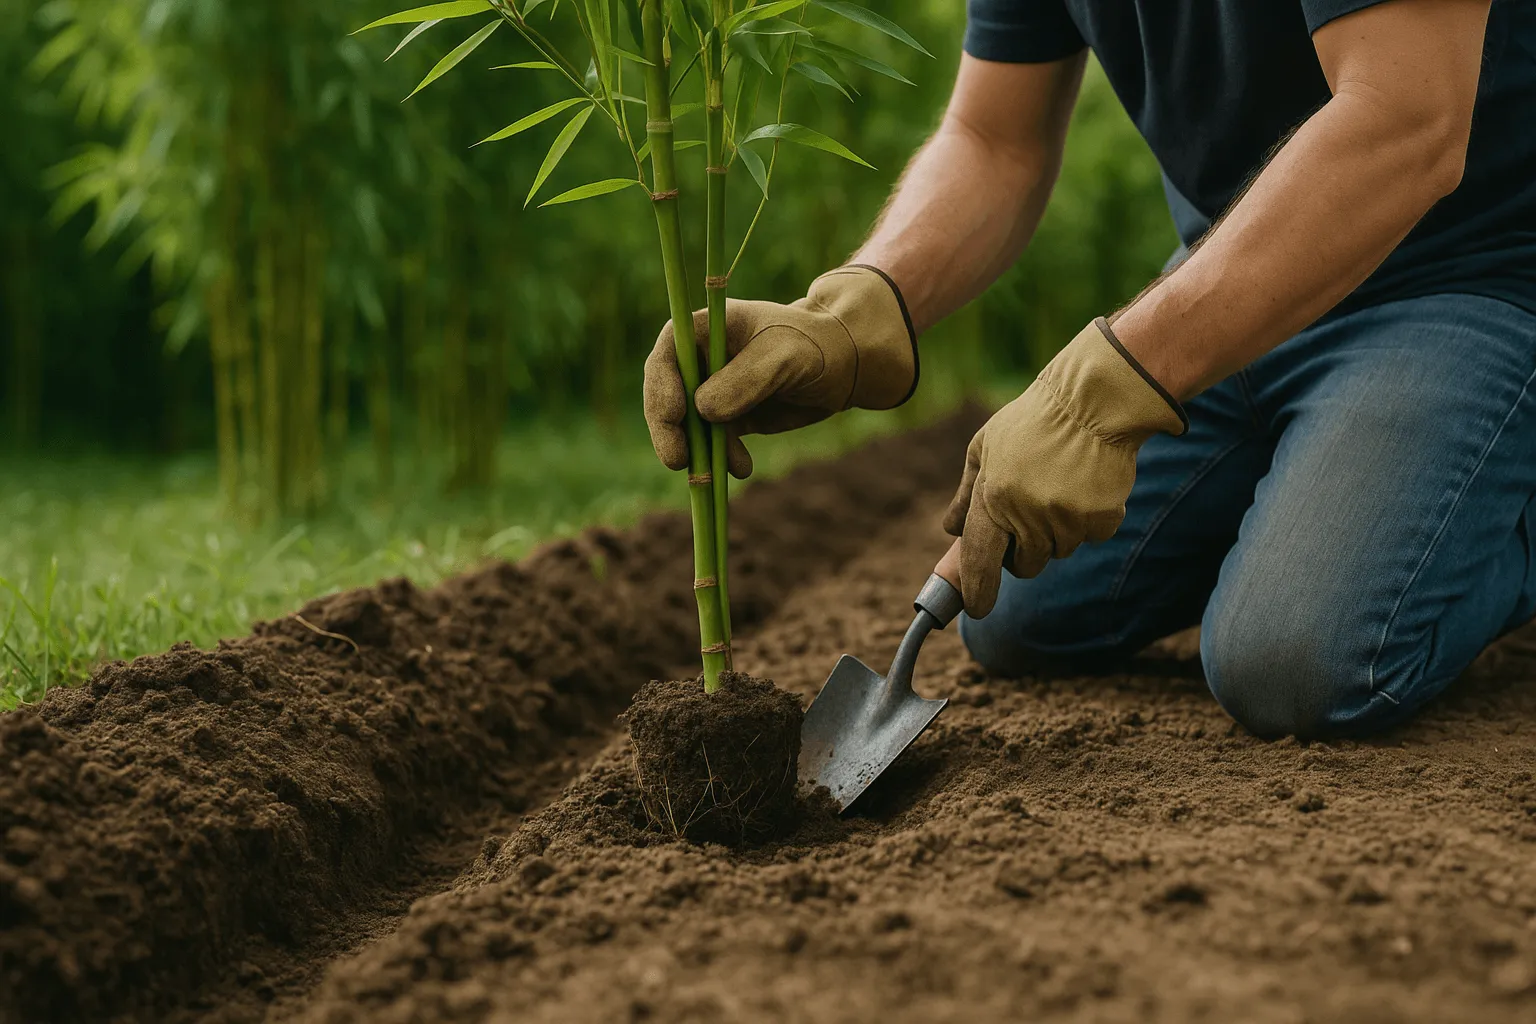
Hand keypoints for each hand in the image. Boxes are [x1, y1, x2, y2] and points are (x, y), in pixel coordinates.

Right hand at [643, 265, 917, 477]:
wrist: (841, 366)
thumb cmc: (814, 346)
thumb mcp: (785, 356)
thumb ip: (746, 378)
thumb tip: (703, 410)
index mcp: (705, 329)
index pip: (666, 355)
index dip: (662, 386)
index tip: (676, 414)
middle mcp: (699, 359)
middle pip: (665, 395)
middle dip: (670, 429)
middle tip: (679, 461)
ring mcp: (709, 389)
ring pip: (686, 426)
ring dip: (702, 450)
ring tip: (737, 466)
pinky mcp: (724, 416)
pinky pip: (709, 442)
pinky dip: (720, 458)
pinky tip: (742, 468)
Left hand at [943, 318, 1186, 617]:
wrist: (1094, 401)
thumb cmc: (1032, 422)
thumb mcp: (984, 447)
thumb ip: (965, 494)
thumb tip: (949, 530)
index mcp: (993, 497)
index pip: (980, 559)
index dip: (977, 589)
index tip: (976, 608)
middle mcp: (1029, 514)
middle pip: (1024, 566)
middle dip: (1024, 552)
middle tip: (1029, 513)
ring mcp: (1067, 519)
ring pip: (1058, 551)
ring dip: (1056, 532)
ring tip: (1059, 486)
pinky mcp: (1101, 519)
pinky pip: (1089, 537)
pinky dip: (1087, 520)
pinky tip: (1085, 485)